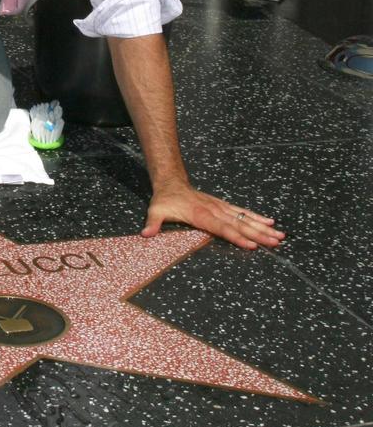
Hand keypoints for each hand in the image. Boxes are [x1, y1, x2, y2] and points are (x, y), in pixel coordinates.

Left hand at [141, 181, 285, 249]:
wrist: (172, 182)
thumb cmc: (165, 199)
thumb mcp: (156, 209)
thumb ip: (153, 222)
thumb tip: (145, 234)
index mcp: (201, 214)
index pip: (222, 228)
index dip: (237, 237)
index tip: (252, 245)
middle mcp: (215, 210)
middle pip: (239, 224)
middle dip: (258, 234)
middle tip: (276, 242)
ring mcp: (221, 207)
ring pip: (244, 218)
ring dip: (262, 227)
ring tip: (280, 235)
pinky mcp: (223, 206)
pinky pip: (243, 212)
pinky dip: (257, 217)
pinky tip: (270, 222)